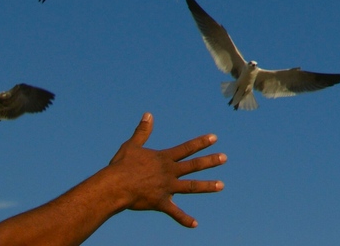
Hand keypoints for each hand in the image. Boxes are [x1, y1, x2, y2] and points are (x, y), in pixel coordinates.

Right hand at [105, 112, 225, 227]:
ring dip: (207, 186)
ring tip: (221, 185)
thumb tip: (148, 115)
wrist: (115, 186)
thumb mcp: (132, 145)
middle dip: (210, 161)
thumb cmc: (122, 165)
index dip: (200, 142)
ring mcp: (167, 188)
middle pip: (193, 166)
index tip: (214, 138)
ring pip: (191, 187)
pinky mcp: (161, 203)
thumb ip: (143, 131)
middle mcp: (169, 172)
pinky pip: (175, 212)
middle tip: (224, 158)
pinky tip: (195, 224)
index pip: (186, 148)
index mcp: (164, 158)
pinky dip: (184, 219)